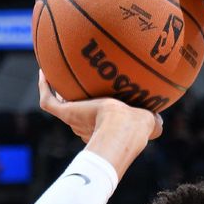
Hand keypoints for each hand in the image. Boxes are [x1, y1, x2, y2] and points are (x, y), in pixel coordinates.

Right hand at [38, 69, 161, 143]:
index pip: (96, 125)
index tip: (96, 106)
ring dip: (55, 93)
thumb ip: (155, 122)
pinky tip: (43, 71)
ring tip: (53, 75)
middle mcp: (85, 129)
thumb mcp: (152, 124)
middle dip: (74, 104)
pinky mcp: (66, 113)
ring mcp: (74, 121)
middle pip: (77, 116)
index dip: (94, 116)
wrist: (123, 128)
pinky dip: (44, 87)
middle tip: (71, 87)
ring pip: (61, 107)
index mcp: (104, 132)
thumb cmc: (139, 127)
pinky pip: (48, 100)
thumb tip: (160, 120)